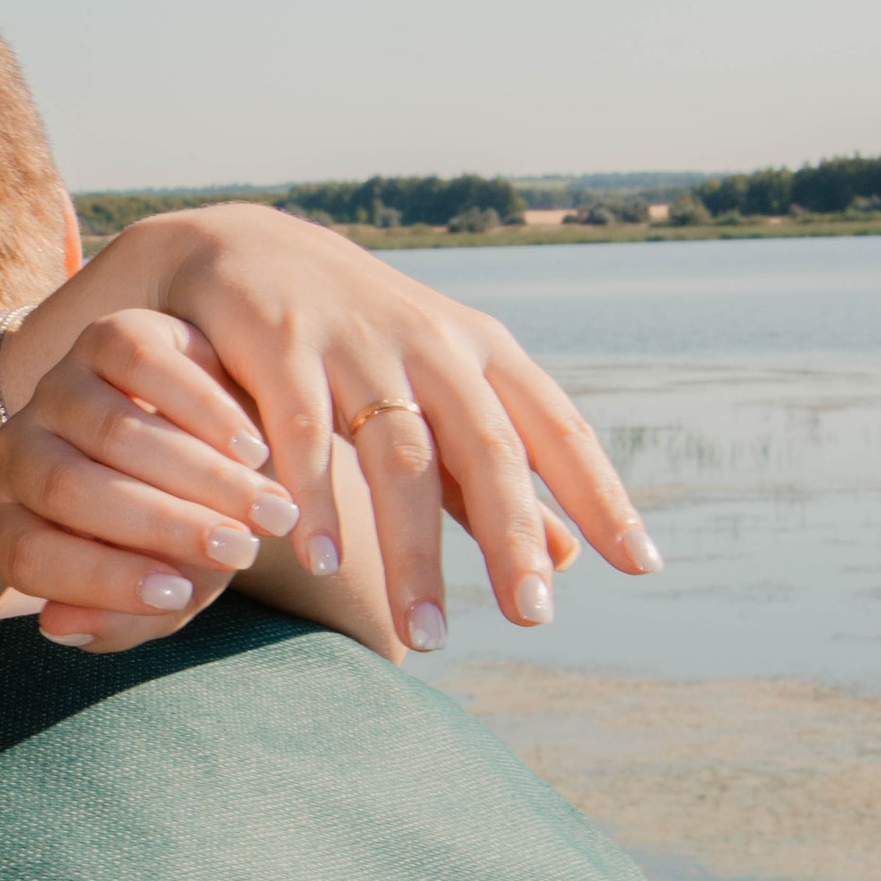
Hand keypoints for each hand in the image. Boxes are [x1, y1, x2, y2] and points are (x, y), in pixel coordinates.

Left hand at [0, 309, 306, 649]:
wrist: (223, 453)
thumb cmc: (185, 538)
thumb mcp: (163, 592)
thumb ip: (118, 621)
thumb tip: (58, 627)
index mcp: (12, 521)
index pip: (28, 556)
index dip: (102, 581)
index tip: (180, 594)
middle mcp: (19, 449)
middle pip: (69, 489)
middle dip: (163, 526)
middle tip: (243, 551)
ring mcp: (58, 388)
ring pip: (113, 431)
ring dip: (201, 476)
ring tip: (268, 510)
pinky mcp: (106, 337)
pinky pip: (145, 369)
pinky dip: (205, 412)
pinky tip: (253, 449)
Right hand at [52, 204, 655, 652]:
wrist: (235, 247)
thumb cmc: (352, 337)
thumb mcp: (433, 392)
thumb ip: (486, 480)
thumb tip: (568, 558)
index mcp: (481, 353)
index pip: (558, 428)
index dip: (603, 494)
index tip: (644, 565)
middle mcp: (431, 344)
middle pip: (486, 448)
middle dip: (513, 536)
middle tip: (533, 619)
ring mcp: (356, 343)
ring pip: (399, 454)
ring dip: (414, 549)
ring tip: (426, 632)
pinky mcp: (281, 346)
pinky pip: (303, 432)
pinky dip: (316, 497)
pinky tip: (323, 561)